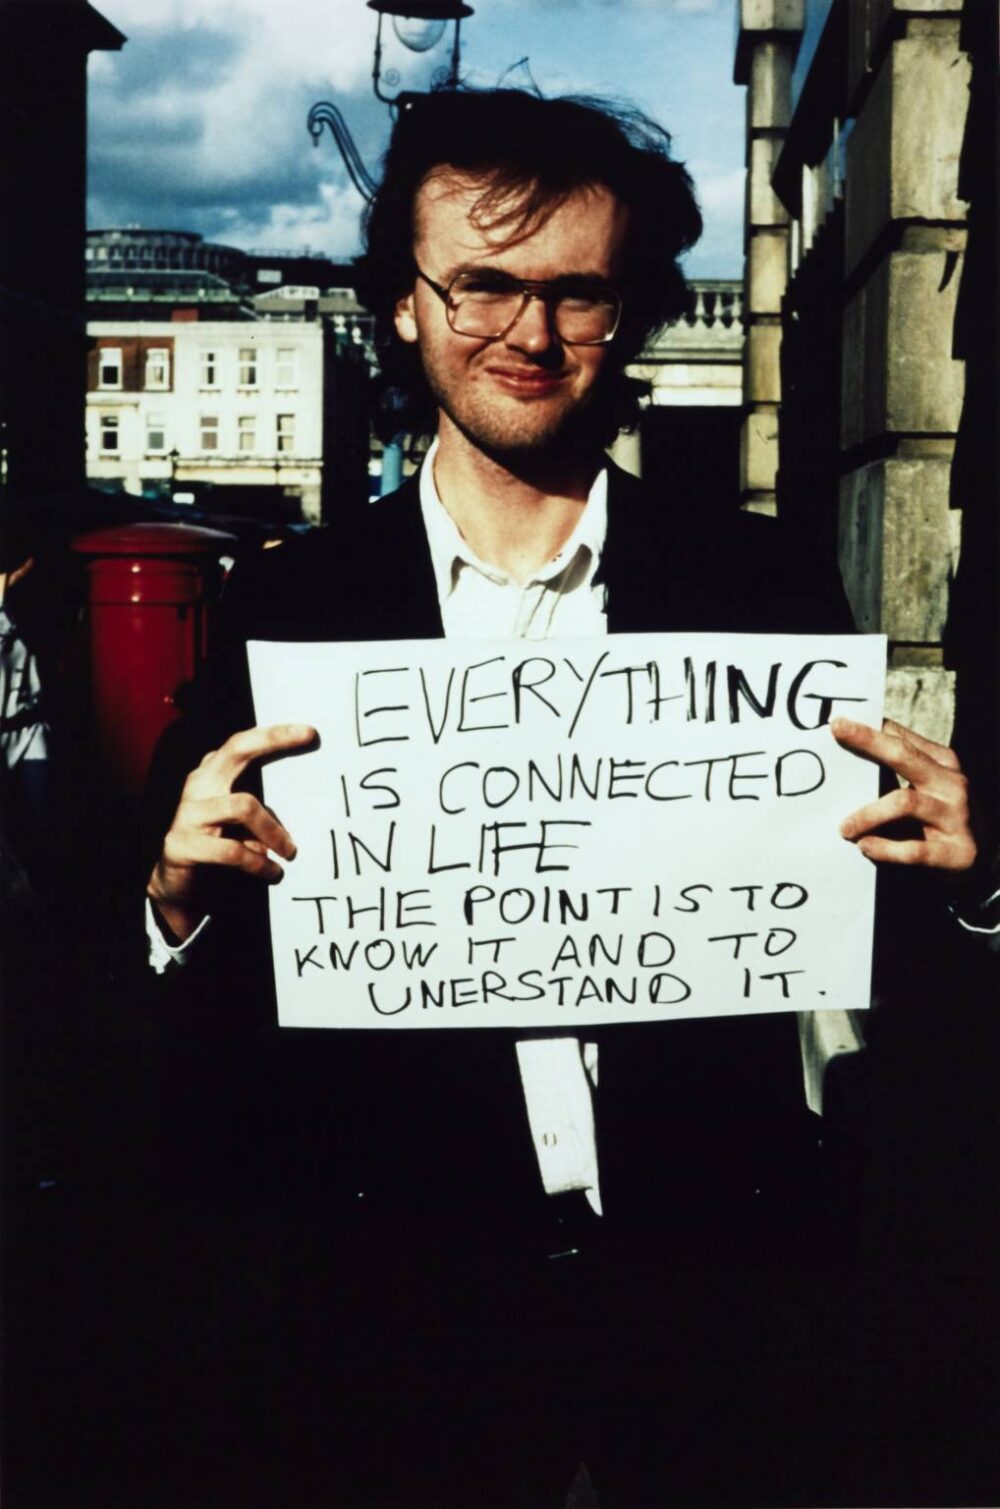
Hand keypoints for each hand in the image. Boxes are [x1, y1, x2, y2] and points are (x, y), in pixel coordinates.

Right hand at [147, 723, 316, 941]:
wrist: (178, 887)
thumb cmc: (220, 848)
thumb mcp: (244, 825)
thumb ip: (264, 809)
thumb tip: (308, 805)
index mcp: (213, 774)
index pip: (242, 744)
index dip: (275, 734)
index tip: (310, 732)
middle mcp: (199, 785)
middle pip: (235, 750)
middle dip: (273, 740)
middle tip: (310, 738)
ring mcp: (188, 813)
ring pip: (243, 805)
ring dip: (274, 831)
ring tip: (290, 852)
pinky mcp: (181, 844)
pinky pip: (231, 850)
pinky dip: (258, 863)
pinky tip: (272, 872)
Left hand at [832, 717, 976, 871]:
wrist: (982, 859)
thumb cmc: (939, 815)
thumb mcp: (927, 785)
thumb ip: (898, 766)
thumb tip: (852, 739)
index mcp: (943, 763)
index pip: (901, 740)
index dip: (869, 731)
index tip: (836, 722)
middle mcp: (952, 784)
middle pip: (904, 756)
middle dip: (868, 742)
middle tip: (837, 733)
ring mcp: (957, 817)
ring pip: (904, 803)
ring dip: (868, 814)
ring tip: (844, 828)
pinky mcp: (957, 852)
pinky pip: (914, 850)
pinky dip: (885, 849)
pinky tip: (865, 847)